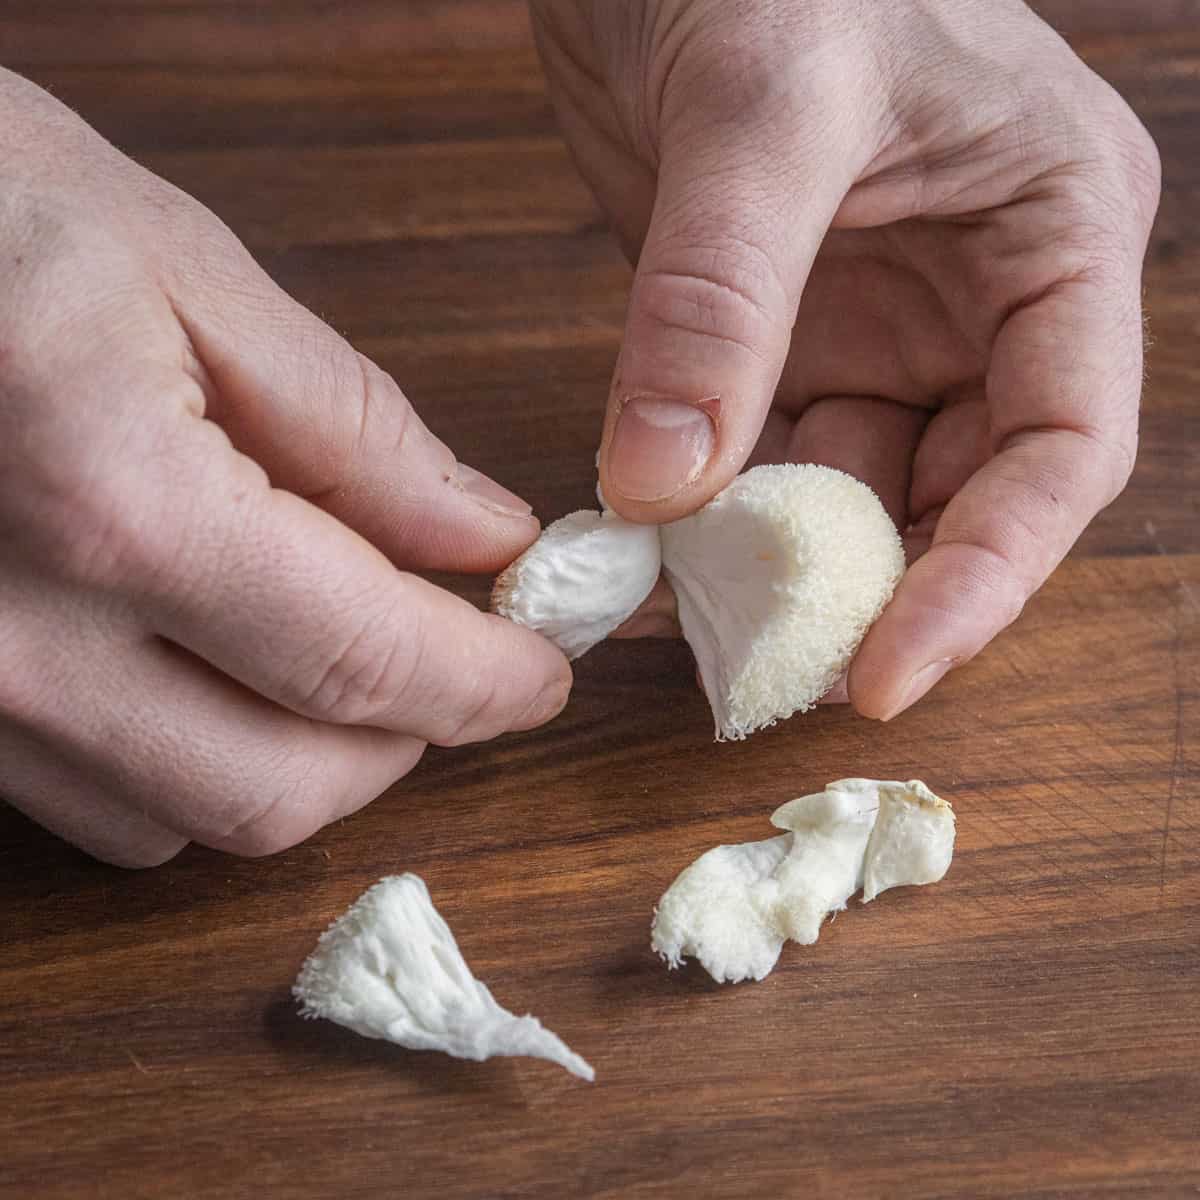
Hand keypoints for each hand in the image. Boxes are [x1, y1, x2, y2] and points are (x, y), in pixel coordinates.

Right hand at [0, 71, 570, 866]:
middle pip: (282, 789)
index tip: (542, 672)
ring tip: (345, 656)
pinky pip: (101, 808)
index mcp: (115, 508)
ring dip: (308, 760)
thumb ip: (358, 433)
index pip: (363, 662)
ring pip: (191, 822)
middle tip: (459, 661)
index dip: (483, 683)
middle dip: (405, 740)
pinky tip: (224, 672)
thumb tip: (484, 538)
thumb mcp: (188, 277)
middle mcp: (17, 644)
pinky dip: (202, 763)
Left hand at [531, 0, 1159, 717]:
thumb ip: (718, 300)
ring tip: (712, 630)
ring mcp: (877, 324)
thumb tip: (663, 484)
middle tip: (784, 672)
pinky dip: (717, 514)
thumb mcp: (761, 107)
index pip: (1062, 446)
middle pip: (958, 491)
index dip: (987, 574)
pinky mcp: (780, 337)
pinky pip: (761, 456)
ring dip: (783, 562)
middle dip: (877, 587)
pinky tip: (664, 555)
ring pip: (850, 486)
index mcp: (1052, 234)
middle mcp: (979, 298)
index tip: (888, 669)